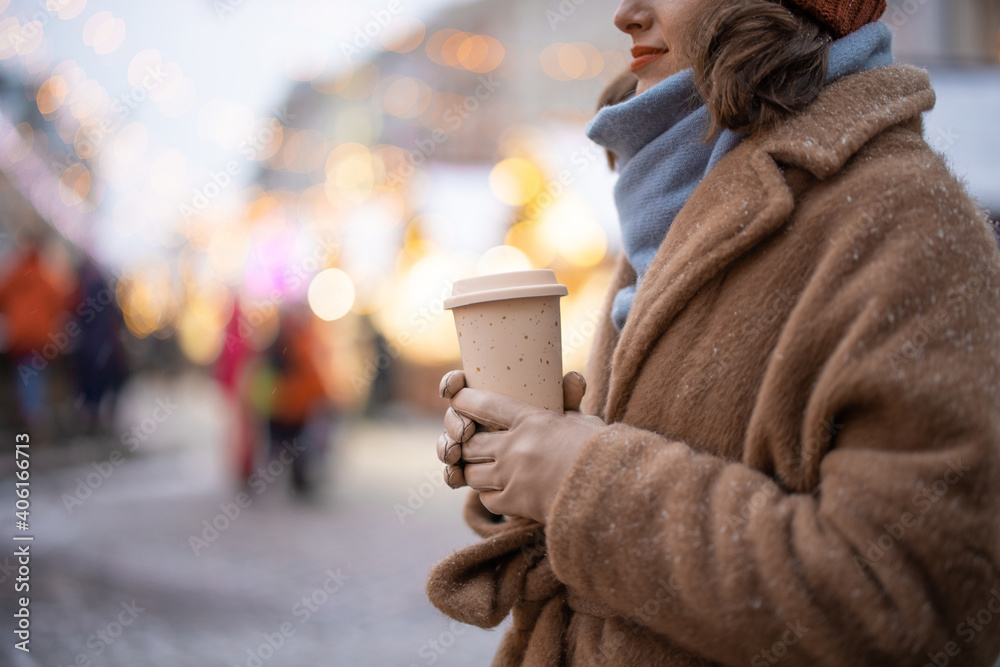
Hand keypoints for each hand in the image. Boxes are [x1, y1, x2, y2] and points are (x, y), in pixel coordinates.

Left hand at [436, 370, 604, 523]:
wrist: (611, 493)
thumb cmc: (601, 453)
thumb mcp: (585, 422)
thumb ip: (568, 403)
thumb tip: (571, 379)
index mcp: (531, 420)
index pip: (485, 404)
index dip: (465, 400)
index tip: (457, 397)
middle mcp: (514, 447)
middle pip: (470, 442)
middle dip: (466, 442)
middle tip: (471, 441)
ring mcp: (511, 477)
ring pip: (471, 473)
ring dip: (474, 470)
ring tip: (484, 468)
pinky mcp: (514, 504)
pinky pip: (486, 499)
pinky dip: (489, 495)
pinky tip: (500, 491)